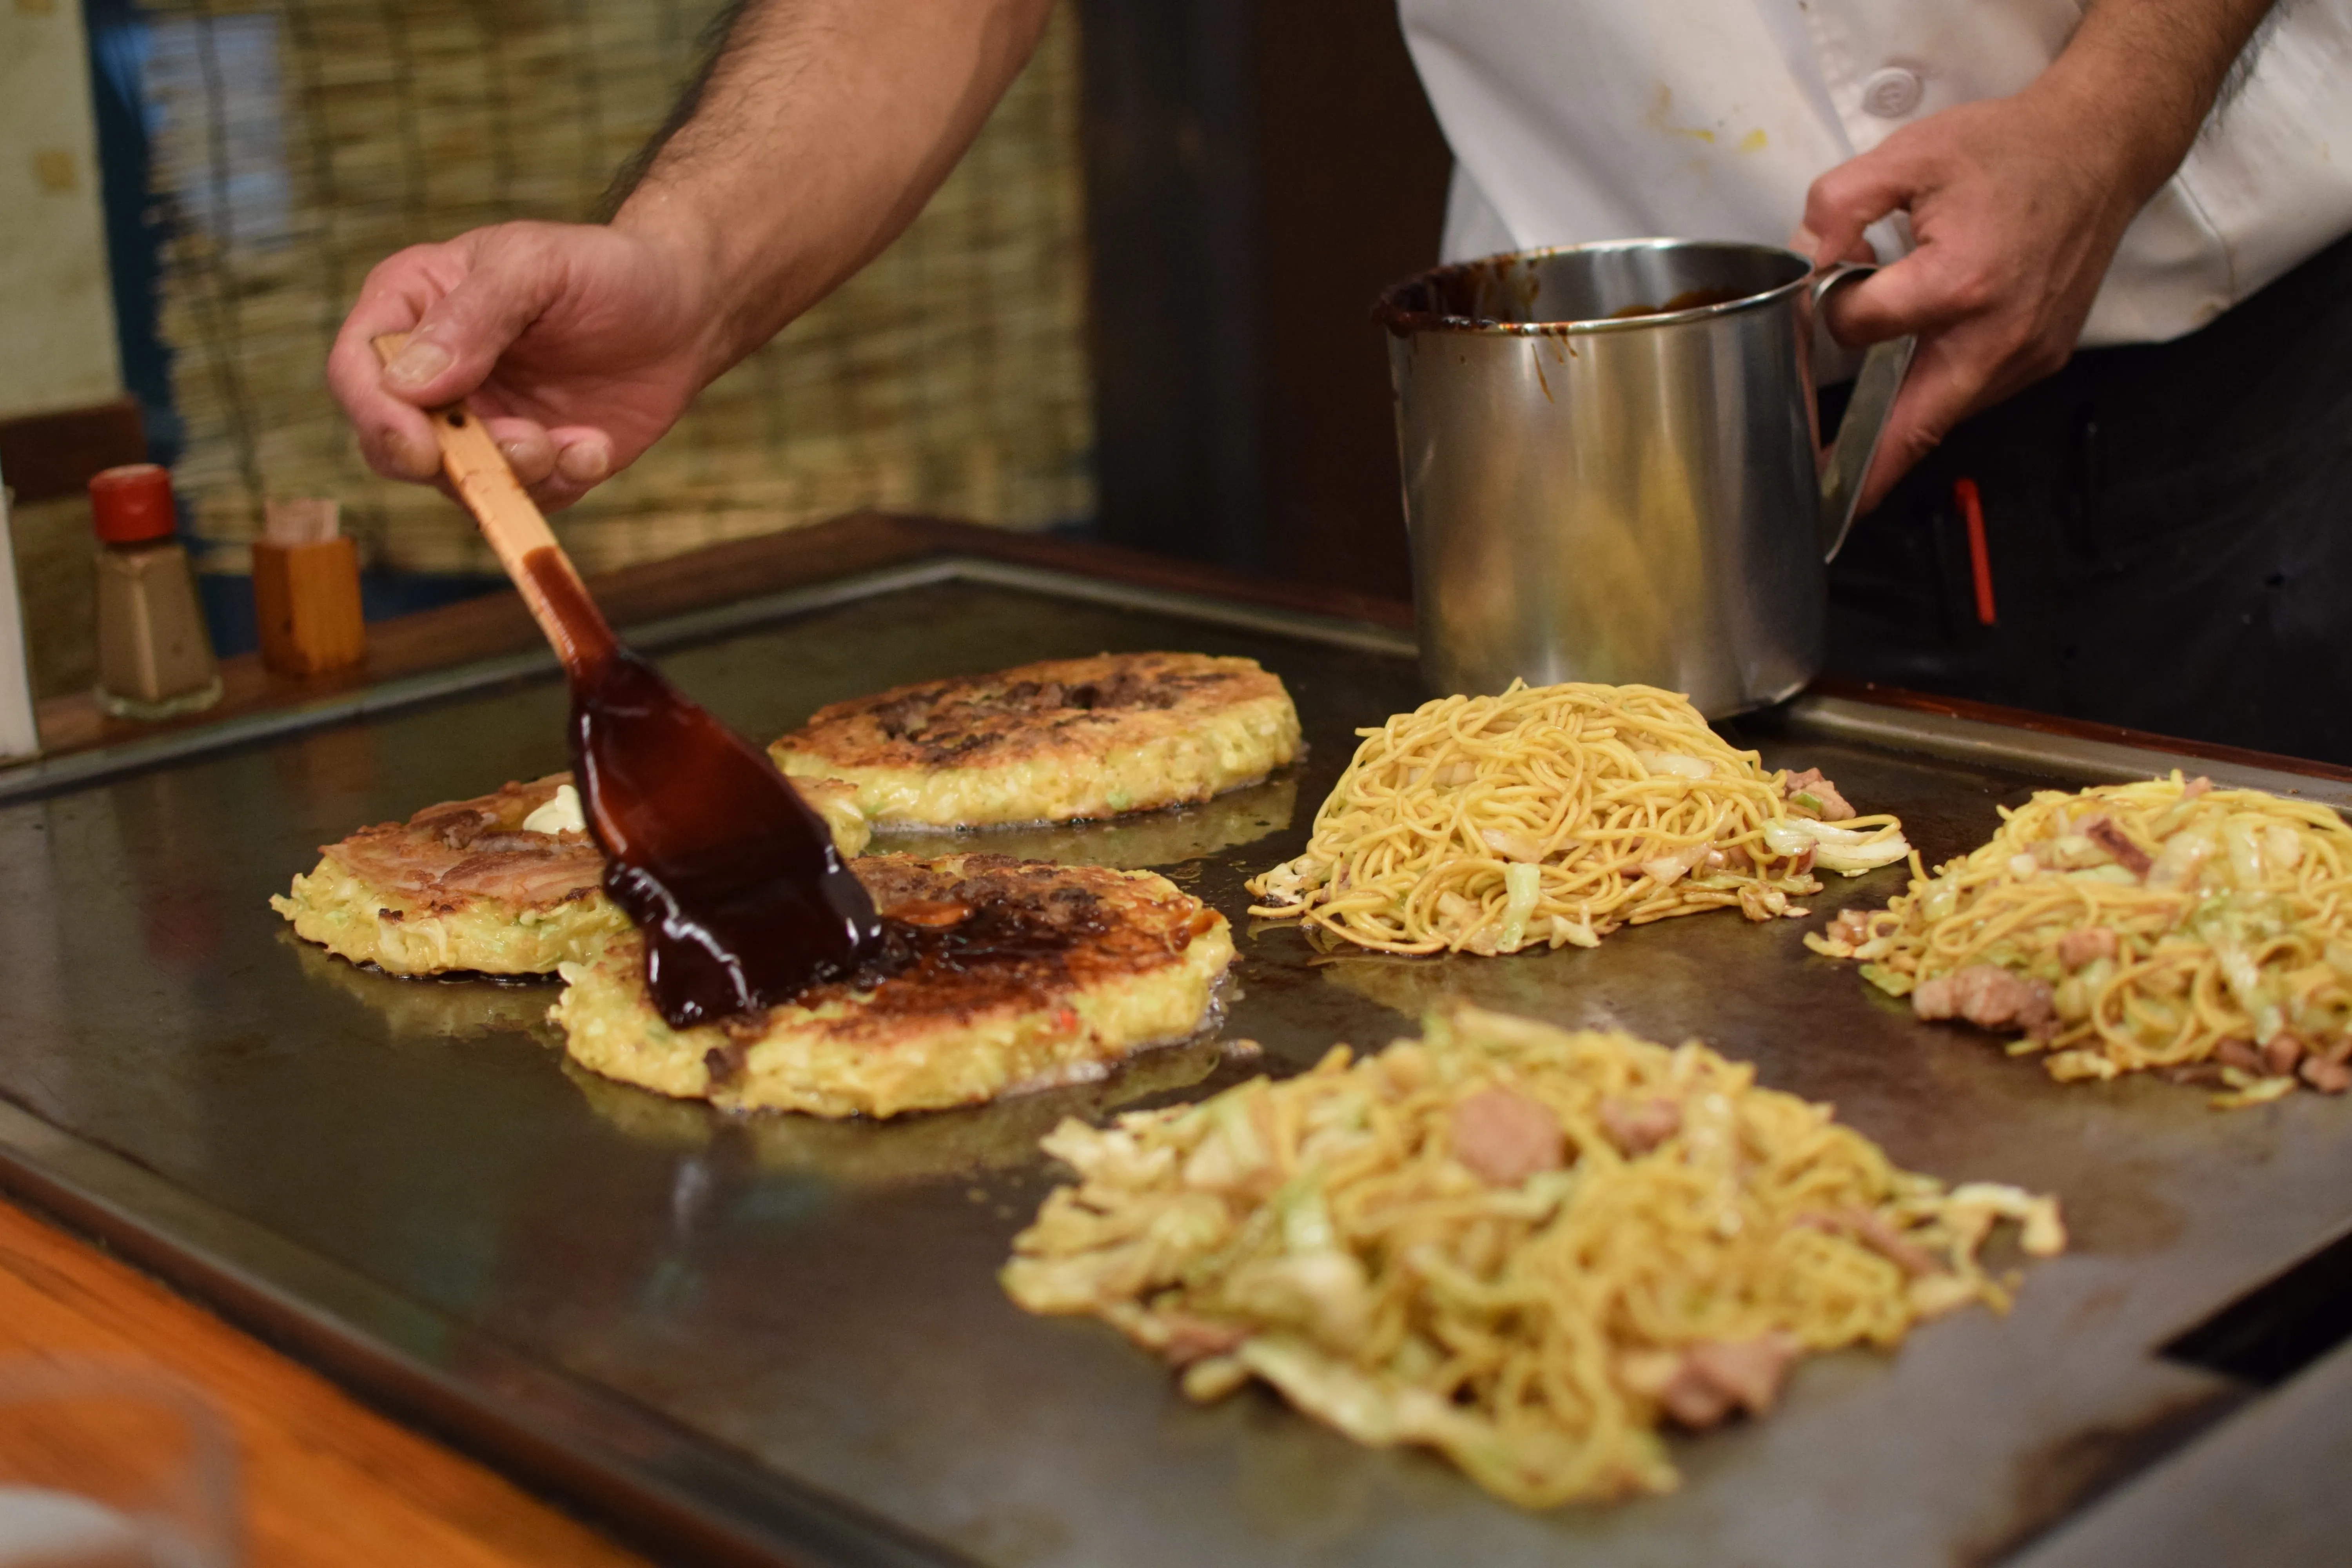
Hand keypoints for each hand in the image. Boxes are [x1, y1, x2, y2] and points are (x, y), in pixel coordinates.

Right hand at [328, 220, 721, 509]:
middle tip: (529, 443)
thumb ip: (473, 316)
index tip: (420, 444)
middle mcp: (433, 373)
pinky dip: (563, 481)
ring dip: (519, 473)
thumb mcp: (536, 266)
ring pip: (461, 480)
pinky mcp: (532, 461)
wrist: (683, 309)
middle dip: (457, 458)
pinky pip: (525, 497)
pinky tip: (598, 446)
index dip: (376, 413)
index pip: (357, 367)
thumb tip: (406, 382)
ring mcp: (481, 422)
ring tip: (579, 440)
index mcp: (412, 306)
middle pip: (394, 442)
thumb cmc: (604, 268)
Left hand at [1802, 83, 2152, 511]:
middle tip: (1820, 497)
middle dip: (1863, 468)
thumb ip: (1838, 205)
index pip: (1859, 326)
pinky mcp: (2043, 359)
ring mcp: (2027, 355)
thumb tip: (1804, 258)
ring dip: (1899, 416)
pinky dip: (1938, 391)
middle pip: (1913, 425)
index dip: (1832, 303)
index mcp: (1961, 282)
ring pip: (1943, 412)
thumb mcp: (1908, 155)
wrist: (2099, 149)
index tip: (1835, 277)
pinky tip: (1919, 364)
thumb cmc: (2007, 149)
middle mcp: (1999, 334)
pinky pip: (1974, 395)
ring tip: (1858, 419)